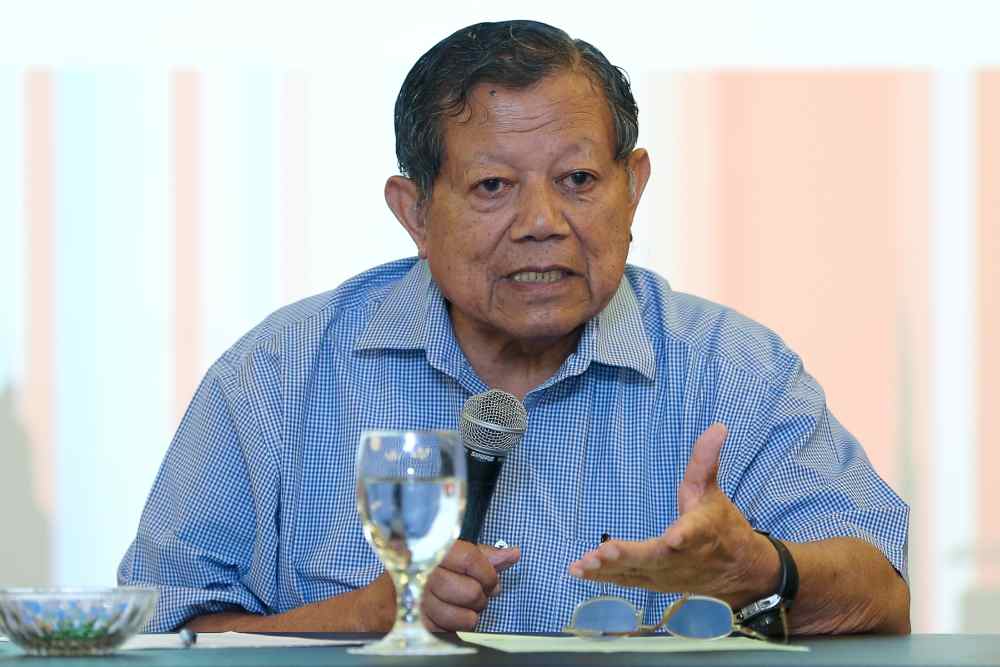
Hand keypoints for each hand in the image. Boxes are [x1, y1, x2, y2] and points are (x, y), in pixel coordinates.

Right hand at [421, 540, 519, 630]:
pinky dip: (455, 626)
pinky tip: (455, 614)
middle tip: (477, 593)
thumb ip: (490, 555)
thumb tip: (514, 554)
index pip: (470, 560)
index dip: (488, 573)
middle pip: (470, 592)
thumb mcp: (466, 553)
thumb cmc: (446, 564)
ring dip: (470, 615)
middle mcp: (426, 573)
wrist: (416, 576)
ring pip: (459, 615)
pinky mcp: (419, 618)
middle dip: (481, 596)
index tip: (491, 580)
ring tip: (467, 606)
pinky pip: (445, 630)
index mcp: (439, 551)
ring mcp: (421, 597)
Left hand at [567, 423, 777, 606]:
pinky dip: (603, 578)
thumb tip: (718, 427)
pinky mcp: (654, 583)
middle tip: (604, 551)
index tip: (674, 538)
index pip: (693, 533)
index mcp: (701, 531)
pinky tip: (578, 571)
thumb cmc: (722, 526)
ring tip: (583, 564)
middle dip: (629, 556)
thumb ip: (705, 460)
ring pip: (636, 574)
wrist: (740, 571)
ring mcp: (667, 575)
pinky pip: (626, 581)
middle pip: (655, 558)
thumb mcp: (712, 491)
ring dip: (609, 570)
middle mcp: (683, 558)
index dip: (684, 536)